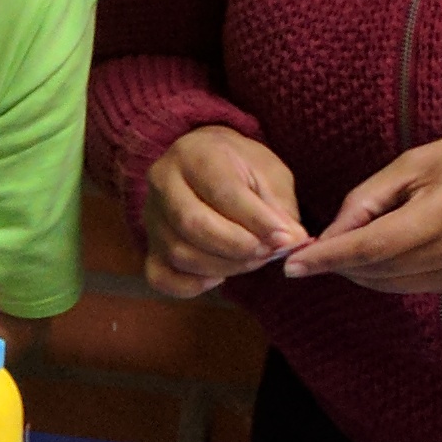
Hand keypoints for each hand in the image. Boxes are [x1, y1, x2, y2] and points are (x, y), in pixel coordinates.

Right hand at [141, 126, 306, 294]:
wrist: (203, 163)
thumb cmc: (239, 168)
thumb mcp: (267, 172)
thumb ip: (279, 206)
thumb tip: (292, 241)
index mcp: (193, 154)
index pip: (222, 191)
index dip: (256, 220)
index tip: (284, 238)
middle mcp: (163, 182)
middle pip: (192, 224)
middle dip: (237, 246)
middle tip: (268, 252)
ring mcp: (151, 217)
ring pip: (179, 253)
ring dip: (224, 266)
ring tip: (253, 261)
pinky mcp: (149, 246)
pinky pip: (159, 277)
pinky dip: (190, 286)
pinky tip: (218, 277)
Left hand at [280, 123, 441, 296]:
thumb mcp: (421, 161)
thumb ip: (371, 198)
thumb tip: (331, 233)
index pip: (372, 247)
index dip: (328, 257)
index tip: (291, 266)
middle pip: (376, 270)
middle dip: (340, 262)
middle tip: (316, 246)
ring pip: (391, 284)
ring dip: (361, 270)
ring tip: (352, 242)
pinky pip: (413, 285)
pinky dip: (389, 272)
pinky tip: (388, 249)